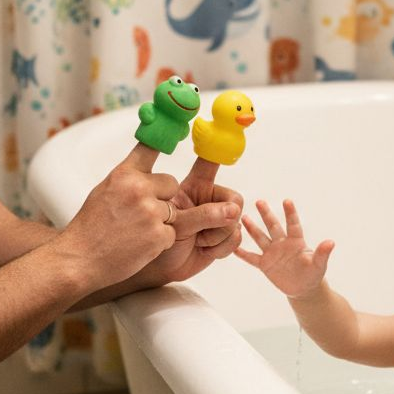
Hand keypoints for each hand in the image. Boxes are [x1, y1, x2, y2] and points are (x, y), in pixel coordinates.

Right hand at [57, 143, 178, 289]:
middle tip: (141, 214)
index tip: (180, 122)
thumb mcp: (103, 192)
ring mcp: (150, 212)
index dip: (164, 137)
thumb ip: (126, 181)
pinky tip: (138, 246)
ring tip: (135, 232)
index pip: (150, 148)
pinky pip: (171, 233)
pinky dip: (159, 242)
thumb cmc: (89, 228)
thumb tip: (143, 174)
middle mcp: (138, 188)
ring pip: (172, 210)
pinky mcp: (159, 234)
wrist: (79, 259)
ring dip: (160, 222)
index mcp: (123, 175)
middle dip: (163, 198)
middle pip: (171, 183)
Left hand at [141, 157, 242, 283]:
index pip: (209, 162)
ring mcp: (217, 219)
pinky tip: (205, 250)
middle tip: (200, 230)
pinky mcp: (224, 238)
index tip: (230, 126)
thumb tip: (234, 210)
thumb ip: (203, 214)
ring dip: (216, 236)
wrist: (158, 267)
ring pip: (236, 221)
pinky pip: (236, 238)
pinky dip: (221, 248)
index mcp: (194, 186)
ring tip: (196, 241)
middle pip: (235, 198)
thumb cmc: (156, 239)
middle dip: (221, 217)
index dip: (219, 148)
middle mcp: (209, 199)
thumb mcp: (174, 223)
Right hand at [235, 199, 334, 297]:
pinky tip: (233, 246)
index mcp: (297, 242)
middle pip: (273, 227)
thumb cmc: (313, 274)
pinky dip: (243, 254)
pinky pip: (252, 258)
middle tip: (259, 201)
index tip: (287, 200)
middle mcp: (283, 244)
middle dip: (266, 215)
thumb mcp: (319, 265)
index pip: (293, 224)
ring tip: (243, 217)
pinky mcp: (265, 265)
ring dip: (252, 229)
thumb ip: (322, 253)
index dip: (290, 213)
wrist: (303, 288)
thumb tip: (331, 242)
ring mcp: (272, 253)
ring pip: (260, 238)